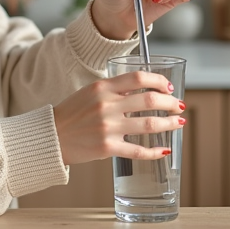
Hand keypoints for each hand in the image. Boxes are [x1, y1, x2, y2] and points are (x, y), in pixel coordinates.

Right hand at [53, 71, 185, 165]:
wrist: (51, 137)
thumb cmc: (71, 114)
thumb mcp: (89, 93)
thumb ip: (113, 91)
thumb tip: (141, 91)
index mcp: (102, 87)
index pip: (138, 77)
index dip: (158, 80)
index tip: (168, 86)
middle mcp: (106, 105)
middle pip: (149, 99)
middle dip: (170, 102)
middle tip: (178, 105)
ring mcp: (108, 127)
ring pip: (149, 124)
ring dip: (169, 123)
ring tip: (178, 123)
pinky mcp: (107, 148)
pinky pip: (138, 150)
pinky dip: (155, 151)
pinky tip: (164, 149)